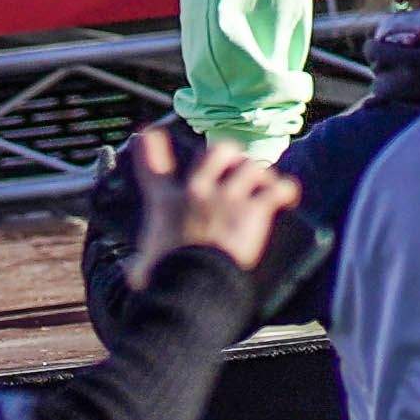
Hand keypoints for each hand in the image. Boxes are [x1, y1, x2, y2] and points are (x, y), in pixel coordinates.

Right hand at [120, 121, 297, 292]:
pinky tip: (287, 195)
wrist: (193, 286)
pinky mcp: (252, 210)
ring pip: (250, 166)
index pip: (152, 164)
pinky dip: (285, 190)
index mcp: (166, 202)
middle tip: (235, 164)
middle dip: (229, 154)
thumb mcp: (143, 267)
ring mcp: (226, 198)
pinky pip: (276, 189)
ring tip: (266, 182)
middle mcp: (196, 191)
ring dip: (260, 173)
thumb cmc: (166, 279)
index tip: (150, 133)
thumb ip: (139, 264)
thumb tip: (132, 272)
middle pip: (216, 152)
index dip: (151, 145)